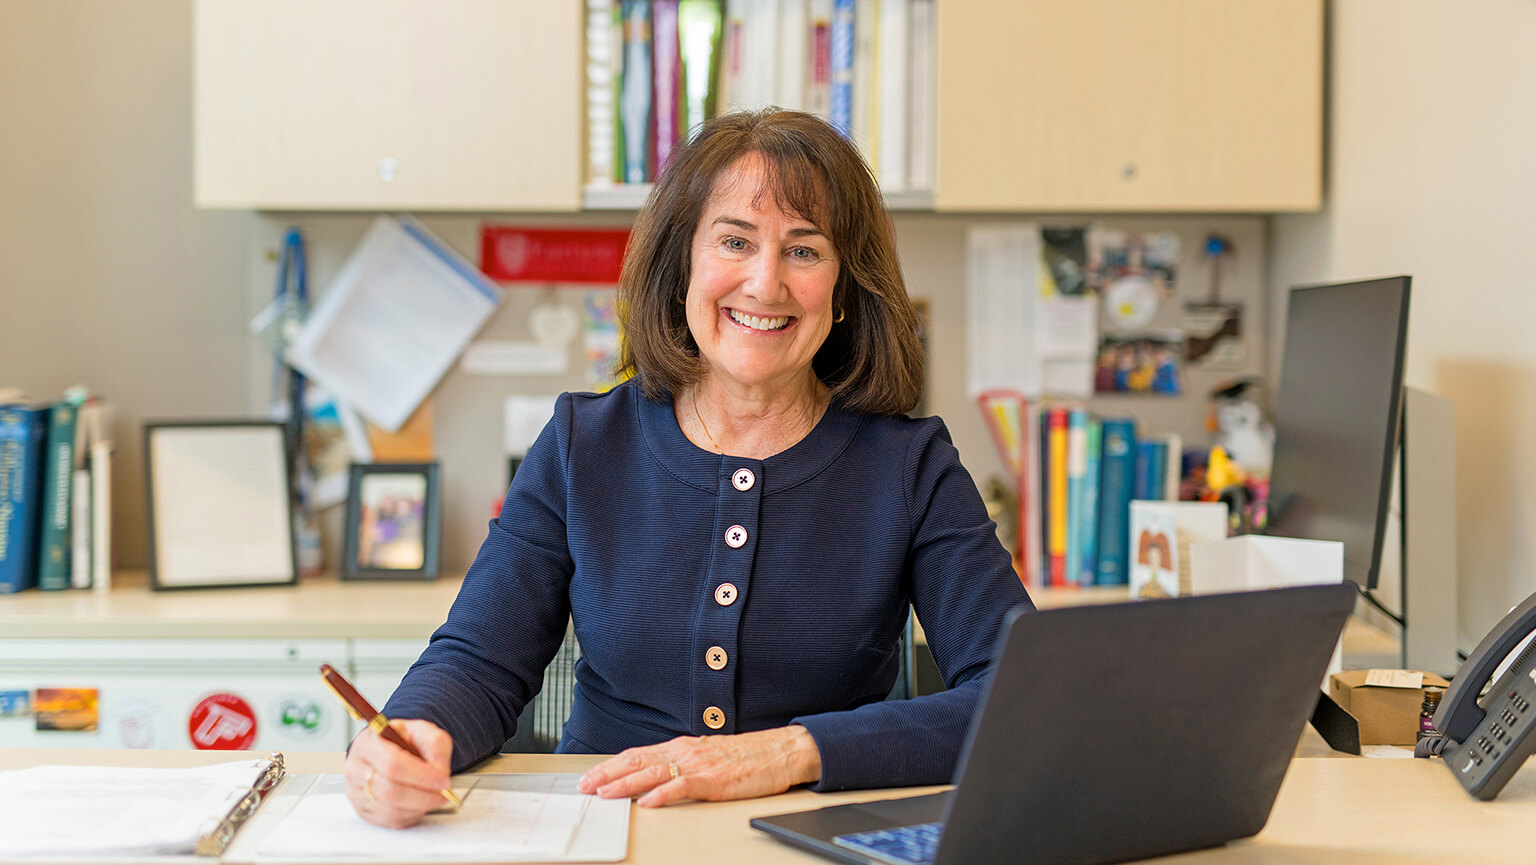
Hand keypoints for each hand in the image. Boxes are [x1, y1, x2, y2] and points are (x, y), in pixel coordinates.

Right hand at [343, 718, 453, 828]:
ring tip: (434, 796)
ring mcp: (356, 793)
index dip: (422, 776)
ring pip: (392, 809)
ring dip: (420, 806)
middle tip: (443, 792)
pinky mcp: (363, 811)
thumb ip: (435, 744)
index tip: (443, 780)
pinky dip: (412, 814)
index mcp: (368, 743)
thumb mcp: (422, 730)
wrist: (387, 750)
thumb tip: (439, 771)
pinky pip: (391, 820)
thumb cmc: (402, 741)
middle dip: (424, 795)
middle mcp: (356, 769)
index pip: (393, 764)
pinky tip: (420, 802)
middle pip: (391, 791)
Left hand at [576, 725, 821, 807]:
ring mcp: (699, 764)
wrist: (781, 751)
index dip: (611, 765)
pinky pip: (684, 786)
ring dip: (626, 784)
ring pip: (654, 772)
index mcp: (682, 746)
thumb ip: (681, 764)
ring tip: (605, 794)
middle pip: (637, 761)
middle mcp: (685, 751)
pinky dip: (663, 794)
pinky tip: (648, 802)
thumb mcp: (707, 756)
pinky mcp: (715, 780)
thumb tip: (655, 778)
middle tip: (585, 786)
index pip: (637, 754)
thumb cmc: (747, 756)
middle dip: (607, 774)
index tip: (590, 776)